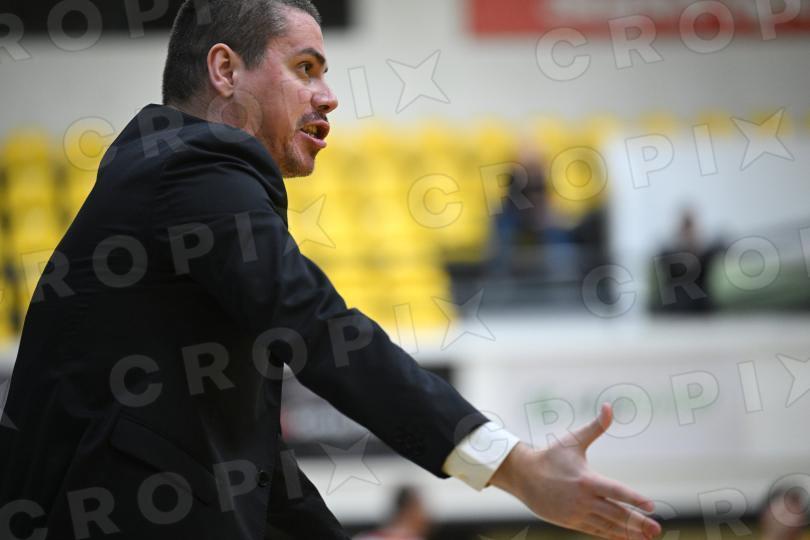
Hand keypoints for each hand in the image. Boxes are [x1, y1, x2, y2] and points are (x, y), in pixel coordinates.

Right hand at [488, 402, 660, 539]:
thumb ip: (595, 427)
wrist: (524, 477)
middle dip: (638, 522)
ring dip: (629, 533)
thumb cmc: (551, 456)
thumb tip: (609, 406)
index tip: (651, 506)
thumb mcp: (572, 440)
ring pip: (608, 525)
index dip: (634, 499)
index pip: (615, 491)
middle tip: (657, 530)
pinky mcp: (573, 522)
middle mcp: (583, 500)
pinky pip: (597, 531)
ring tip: (648, 538)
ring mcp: (578, 513)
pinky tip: (628, 538)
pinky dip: (612, 535)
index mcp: (586, 480)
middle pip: (616, 514)